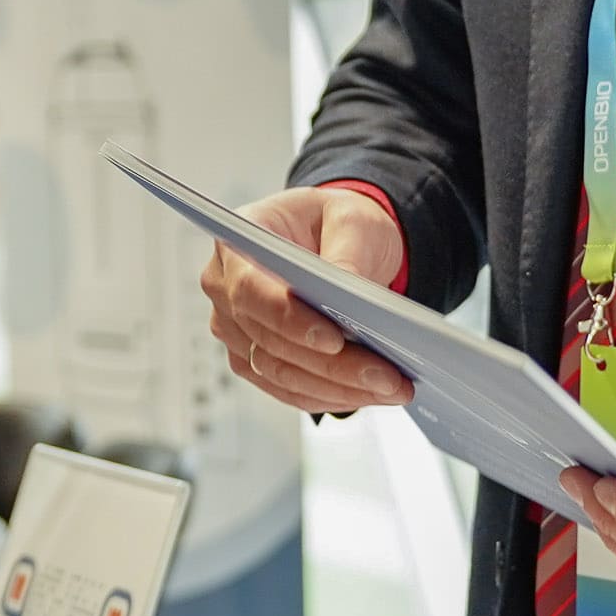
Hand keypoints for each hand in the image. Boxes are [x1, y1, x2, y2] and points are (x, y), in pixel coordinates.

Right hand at [200, 187, 413, 415]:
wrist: (336, 242)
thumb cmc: (336, 223)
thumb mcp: (352, 220)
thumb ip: (348, 252)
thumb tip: (349, 292)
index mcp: (237, 242)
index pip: (250, 289)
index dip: (289, 320)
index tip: (334, 340)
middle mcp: (224, 288)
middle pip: (269, 341)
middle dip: (332, 365)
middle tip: (387, 376)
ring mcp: (234, 329)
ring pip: (278, 373)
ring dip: (336, 387)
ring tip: (390, 388)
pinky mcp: (249, 359)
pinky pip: (286, 389)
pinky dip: (329, 396)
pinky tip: (368, 394)